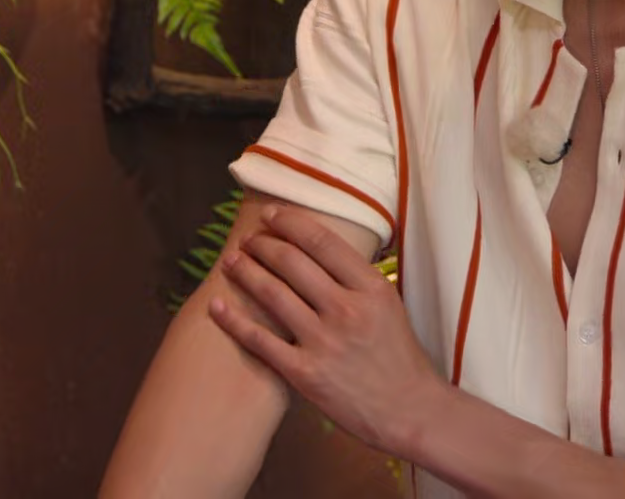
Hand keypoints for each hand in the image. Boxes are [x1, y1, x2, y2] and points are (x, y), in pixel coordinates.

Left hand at [209, 206, 449, 458]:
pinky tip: (216, 306)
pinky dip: (233, 320)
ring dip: (245, 272)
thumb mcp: (389, 305)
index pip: (323, 242)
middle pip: (292, 262)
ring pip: (272, 294)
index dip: (291, 223)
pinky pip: (260, 341)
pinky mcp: (304, 373)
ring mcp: (323, 342)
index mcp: (371, 288)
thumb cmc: (399, 356)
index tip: (272, 215)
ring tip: (231, 261)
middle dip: (263, 244)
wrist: (409, 410)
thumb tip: (322, 249)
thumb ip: (358, 278)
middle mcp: (346, 310)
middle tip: (248, 239)